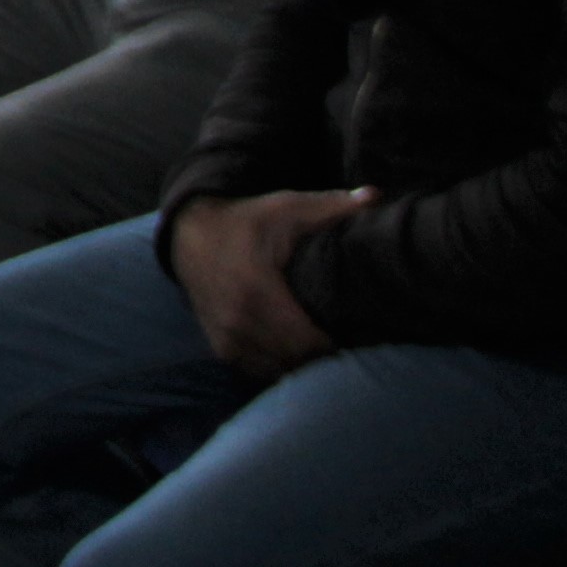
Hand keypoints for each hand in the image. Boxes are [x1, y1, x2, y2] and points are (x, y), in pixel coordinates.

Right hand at [167, 187, 368, 377]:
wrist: (190, 236)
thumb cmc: (246, 221)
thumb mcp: (286, 207)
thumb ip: (332, 206)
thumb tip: (376, 195)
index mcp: (257, 289)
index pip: (306, 341)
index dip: (334, 343)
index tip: (353, 333)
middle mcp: (238, 320)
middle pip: (295, 360)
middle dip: (323, 357)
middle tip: (346, 342)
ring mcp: (227, 337)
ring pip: (278, 369)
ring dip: (302, 364)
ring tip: (323, 347)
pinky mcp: (221, 348)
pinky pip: (259, 370)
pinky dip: (280, 365)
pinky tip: (295, 350)